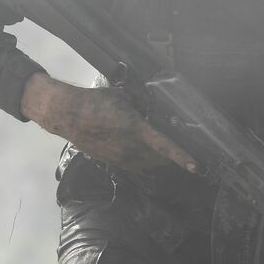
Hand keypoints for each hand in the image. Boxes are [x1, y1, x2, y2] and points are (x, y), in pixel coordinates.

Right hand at [21, 72, 196, 173]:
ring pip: (147, 163)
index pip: (164, 146)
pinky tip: (139, 148)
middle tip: (178, 145)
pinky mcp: (111, 162)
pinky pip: (134, 164)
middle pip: (160, 158)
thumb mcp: (123, 97)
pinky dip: (141, 159)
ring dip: (156, 158)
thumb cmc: (96, 101)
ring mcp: (120, 158)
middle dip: (171, 155)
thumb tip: (152, 105)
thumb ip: (140, 104)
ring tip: (160, 148)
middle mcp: (130, 148)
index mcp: (136, 129)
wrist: (67, 115)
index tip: (196, 166)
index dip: (182, 156)